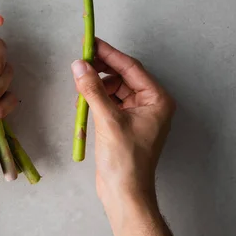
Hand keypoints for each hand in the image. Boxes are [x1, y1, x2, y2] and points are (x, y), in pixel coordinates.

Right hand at [71, 38, 175, 202]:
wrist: (125, 192)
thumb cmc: (125, 159)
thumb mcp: (107, 119)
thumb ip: (92, 89)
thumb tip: (79, 65)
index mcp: (157, 100)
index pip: (131, 68)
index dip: (109, 54)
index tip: (91, 42)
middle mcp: (151, 104)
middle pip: (123, 76)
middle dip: (101, 70)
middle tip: (80, 61)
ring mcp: (138, 114)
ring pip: (114, 89)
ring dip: (96, 86)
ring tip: (79, 86)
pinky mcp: (125, 124)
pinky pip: (110, 102)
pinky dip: (96, 99)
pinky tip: (83, 101)